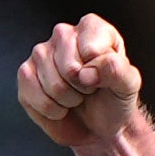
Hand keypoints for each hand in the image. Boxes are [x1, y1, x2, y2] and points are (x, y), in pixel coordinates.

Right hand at [18, 16, 143, 152]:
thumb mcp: (128, 86)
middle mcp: (63, 34)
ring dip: (69, 101)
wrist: (99, 127)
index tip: (103, 78)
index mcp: (91, 28)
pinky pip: (36, 97)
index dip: (98, 72)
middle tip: (89, 90)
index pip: (90, 47)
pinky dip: (53, 111)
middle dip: (83, 89)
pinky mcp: (26, 75)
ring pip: (53, 85)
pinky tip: (60, 105)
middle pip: (69, 68)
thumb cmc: (114, 101)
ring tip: (76, 97)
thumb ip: (119, 70)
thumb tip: (89, 68)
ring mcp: (41, 53)